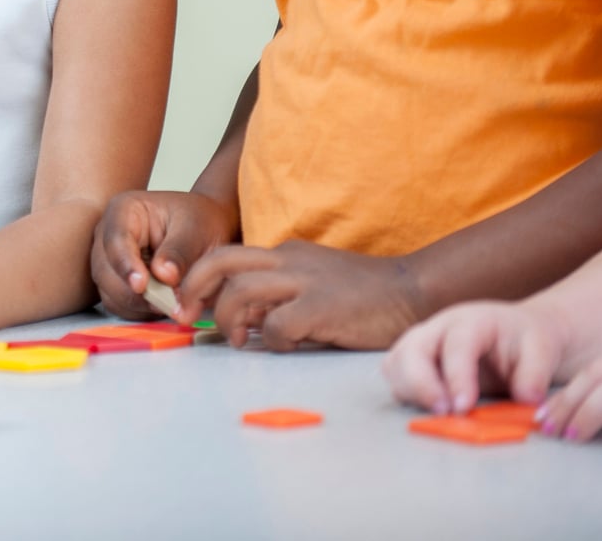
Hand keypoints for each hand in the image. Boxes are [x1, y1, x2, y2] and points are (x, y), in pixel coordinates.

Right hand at [90, 190, 237, 318]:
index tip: (141, 285)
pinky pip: (120, 305)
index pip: (115, 240)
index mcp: (124, 210)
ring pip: (110, 292)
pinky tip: (164, 304)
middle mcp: (108, 235)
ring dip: (139, 305)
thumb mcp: (196, 229)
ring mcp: (109, 261)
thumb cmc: (198, 220)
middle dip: (135, 293)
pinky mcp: (116, 283)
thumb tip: (164, 276)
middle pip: (105, 271)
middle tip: (169, 303)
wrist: (204, 229)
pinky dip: (141, 311)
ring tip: (173, 302)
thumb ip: (181, 252)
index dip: (125, 265)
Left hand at [179, 239, 425, 350]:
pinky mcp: (322, 307)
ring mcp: (305, 281)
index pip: (226, 257)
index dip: (200, 280)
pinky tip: (286, 347)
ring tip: (237, 340)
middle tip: (187, 316)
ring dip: (228, 318)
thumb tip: (242, 320)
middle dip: (194, 287)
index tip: (190, 306)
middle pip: (221, 261)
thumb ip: (279, 297)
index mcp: (285, 254)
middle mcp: (289, 261)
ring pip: (241, 291)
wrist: (414, 292)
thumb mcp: (313, 285)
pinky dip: (272, 341)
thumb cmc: (364, 298)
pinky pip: (277, 325)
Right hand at [383, 301, 563, 413]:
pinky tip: (432, 410)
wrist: (517, 334)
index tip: (464, 407)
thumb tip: (525, 402)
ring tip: (439, 413)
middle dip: (421, 384)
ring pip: (395, 364)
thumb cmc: (526, 341)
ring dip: (410, 391)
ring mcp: (421, 344)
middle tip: (444, 412)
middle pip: (411, 350)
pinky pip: (396, 377)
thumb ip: (535, 375)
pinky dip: (407, 395)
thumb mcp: (543, 350)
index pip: (456, 344)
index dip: (457, 376)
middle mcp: (438, 328)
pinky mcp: (413, 362)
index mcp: (471, 321)